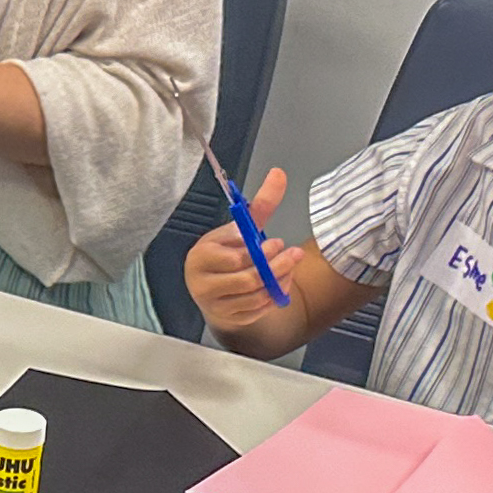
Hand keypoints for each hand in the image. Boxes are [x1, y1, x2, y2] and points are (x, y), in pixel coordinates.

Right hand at [184, 166, 311, 341]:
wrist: (216, 289)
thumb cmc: (228, 255)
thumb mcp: (241, 229)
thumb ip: (260, 204)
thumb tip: (278, 174)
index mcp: (200, 256)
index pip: (232, 259)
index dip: (259, 253)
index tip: (275, 243)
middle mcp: (202, 283)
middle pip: (246, 279)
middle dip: (275, 266)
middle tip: (291, 255)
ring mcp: (215, 305)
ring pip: (255, 296)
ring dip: (279, 281)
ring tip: (289, 267)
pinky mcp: (229, 318)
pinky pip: (258, 310)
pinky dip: (274, 296)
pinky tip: (280, 283)